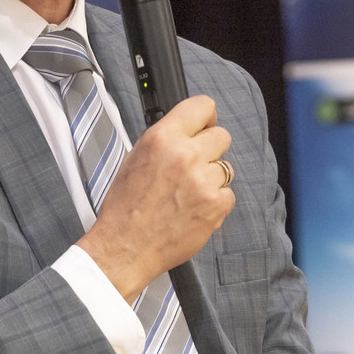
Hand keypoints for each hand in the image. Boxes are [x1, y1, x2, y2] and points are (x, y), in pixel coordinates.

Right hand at [76, 95, 233, 301]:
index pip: (202, 106)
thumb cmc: (125, 208)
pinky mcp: (216, 205)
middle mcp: (186, 155)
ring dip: (212, 178)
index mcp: (162, 138)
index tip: (203, 127)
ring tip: (188, 193)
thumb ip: (165, 141)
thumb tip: (187, 131)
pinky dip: (215, 202)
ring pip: (226, 167)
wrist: (125, 248)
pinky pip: (228, 194)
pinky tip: (194, 209)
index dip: (205, 118)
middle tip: (194, 166)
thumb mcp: (135, 159)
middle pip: (222, 136)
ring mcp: (204, 181)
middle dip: (210, 150)